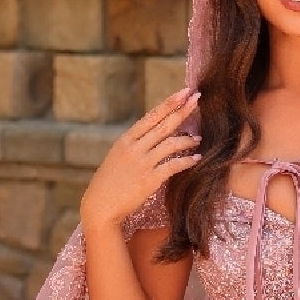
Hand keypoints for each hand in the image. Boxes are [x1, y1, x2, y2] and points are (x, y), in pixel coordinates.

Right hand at [79, 88, 200, 231]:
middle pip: (163, 124)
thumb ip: (134, 146)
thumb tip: (151, 137)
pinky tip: (196, 158)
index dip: (169, 103)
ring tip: (198, 138)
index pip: (151, 116)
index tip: (183, 92)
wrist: (100, 207)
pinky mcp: (149, 180)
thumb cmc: (109, 184)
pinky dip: (187, 161)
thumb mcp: (117, 158)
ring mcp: (142, 163)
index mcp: (126, 140)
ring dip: (187, 140)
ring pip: (171, 144)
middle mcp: (134, 148)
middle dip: (182, 110)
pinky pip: (173, 166)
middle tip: (197, 98)